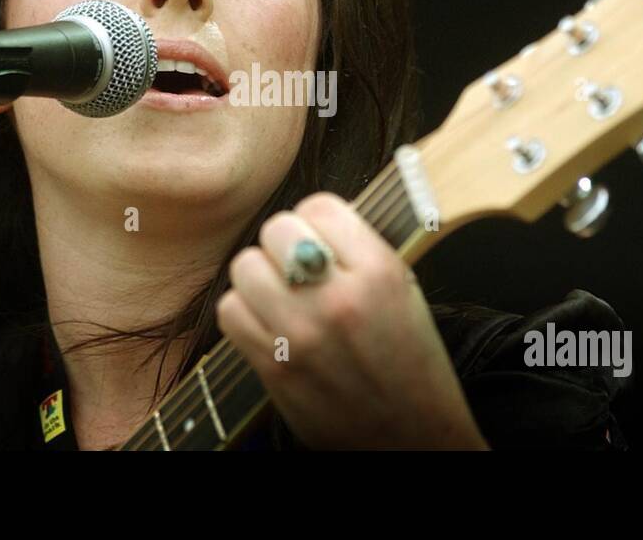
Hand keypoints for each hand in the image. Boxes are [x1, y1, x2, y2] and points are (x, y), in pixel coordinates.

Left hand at [216, 192, 488, 449]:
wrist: (411, 437)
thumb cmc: (411, 364)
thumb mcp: (404, 291)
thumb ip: (358, 251)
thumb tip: (310, 219)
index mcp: (380, 272)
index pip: (320, 206)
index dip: (316, 220)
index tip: (321, 237)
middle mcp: (339, 298)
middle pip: (276, 230)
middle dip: (284, 245)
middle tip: (298, 267)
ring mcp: (302, 334)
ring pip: (246, 267)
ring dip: (260, 277)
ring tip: (281, 294)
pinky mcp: (274, 366)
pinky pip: (231, 311)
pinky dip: (244, 312)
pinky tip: (268, 322)